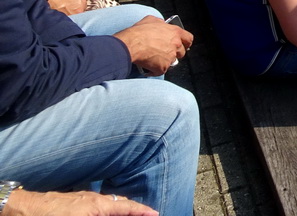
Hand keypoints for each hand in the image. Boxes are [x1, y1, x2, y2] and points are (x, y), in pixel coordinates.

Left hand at [5, 188, 156, 215]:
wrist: (26, 210)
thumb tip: (123, 211)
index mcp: (99, 205)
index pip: (127, 207)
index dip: (143, 211)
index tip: (155, 213)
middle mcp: (94, 199)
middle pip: (121, 204)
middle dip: (134, 210)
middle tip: (146, 215)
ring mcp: (83, 198)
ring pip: (109, 203)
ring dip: (121, 209)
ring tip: (129, 214)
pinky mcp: (73, 201)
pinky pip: (99, 203)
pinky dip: (108, 208)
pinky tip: (104, 212)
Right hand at [113, 15, 193, 75]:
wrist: (130, 44)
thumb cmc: (139, 32)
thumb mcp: (152, 20)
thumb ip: (161, 23)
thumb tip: (162, 24)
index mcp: (175, 32)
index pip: (189, 39)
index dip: (186, 42)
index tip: (183, 45)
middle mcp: (176, 45)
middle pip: (181, 52)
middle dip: (174, 53)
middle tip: (164, 52)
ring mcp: (170, 57)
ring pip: (171, 62)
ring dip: (164, 61)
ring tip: (153, 58)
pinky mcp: (163, 68)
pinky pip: (161, 70)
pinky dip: (154, 69)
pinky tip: (148, 65)